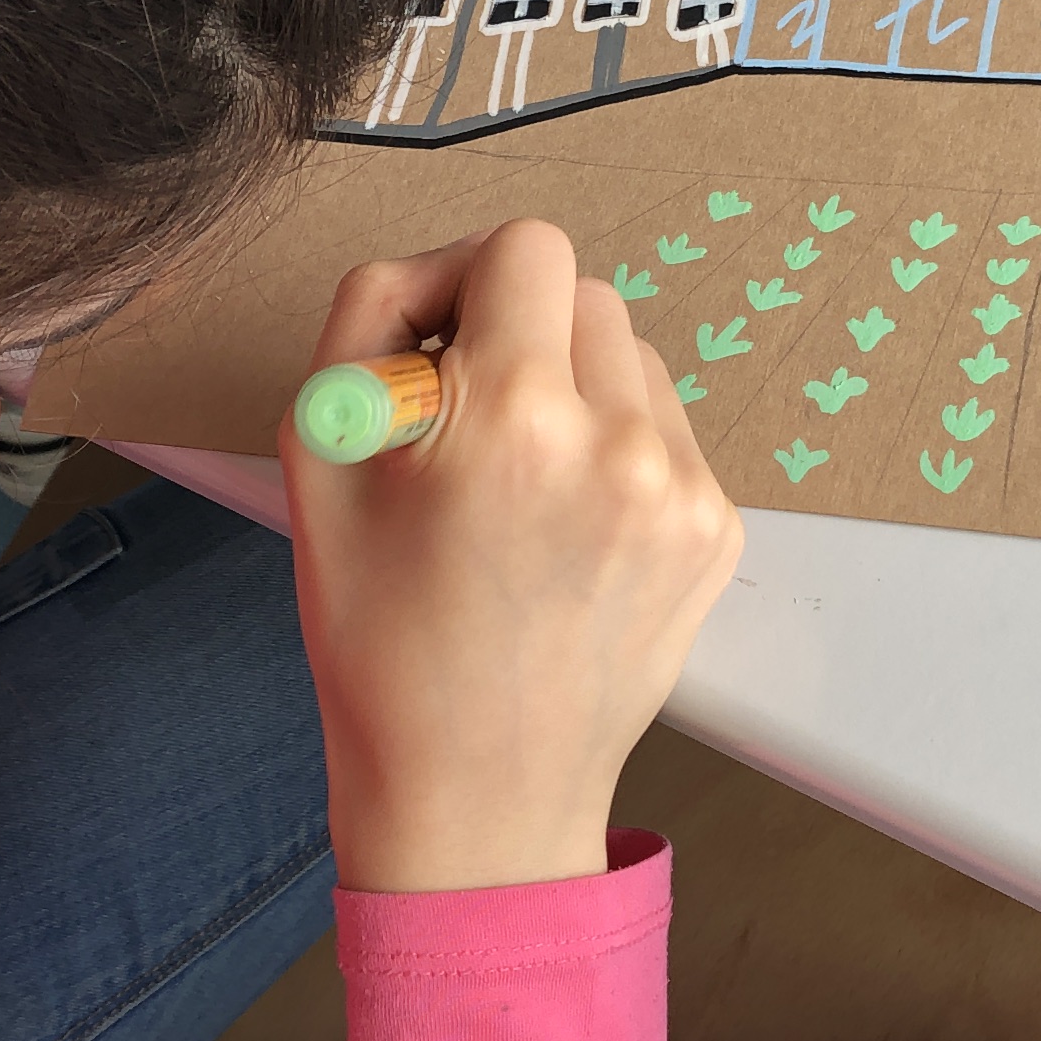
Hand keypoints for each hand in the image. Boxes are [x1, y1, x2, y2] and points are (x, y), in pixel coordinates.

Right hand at [283, 220, 740, 894]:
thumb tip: (431, 279)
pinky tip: (565, 531)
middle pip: (586, 294)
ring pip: (634, 360)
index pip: (525, 248)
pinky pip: (666, 433)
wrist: (477, 792)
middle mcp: (619, 441)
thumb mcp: (321, 462)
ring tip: (521, 485)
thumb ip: (366, 327)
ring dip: (576, 388)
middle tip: (469, 418)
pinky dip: (616, 453)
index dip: (467, 279)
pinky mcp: (719, 531)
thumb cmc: (381, 641)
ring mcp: (684, 490)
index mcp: (514, 416)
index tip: (440, 345)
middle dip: (523, 333)